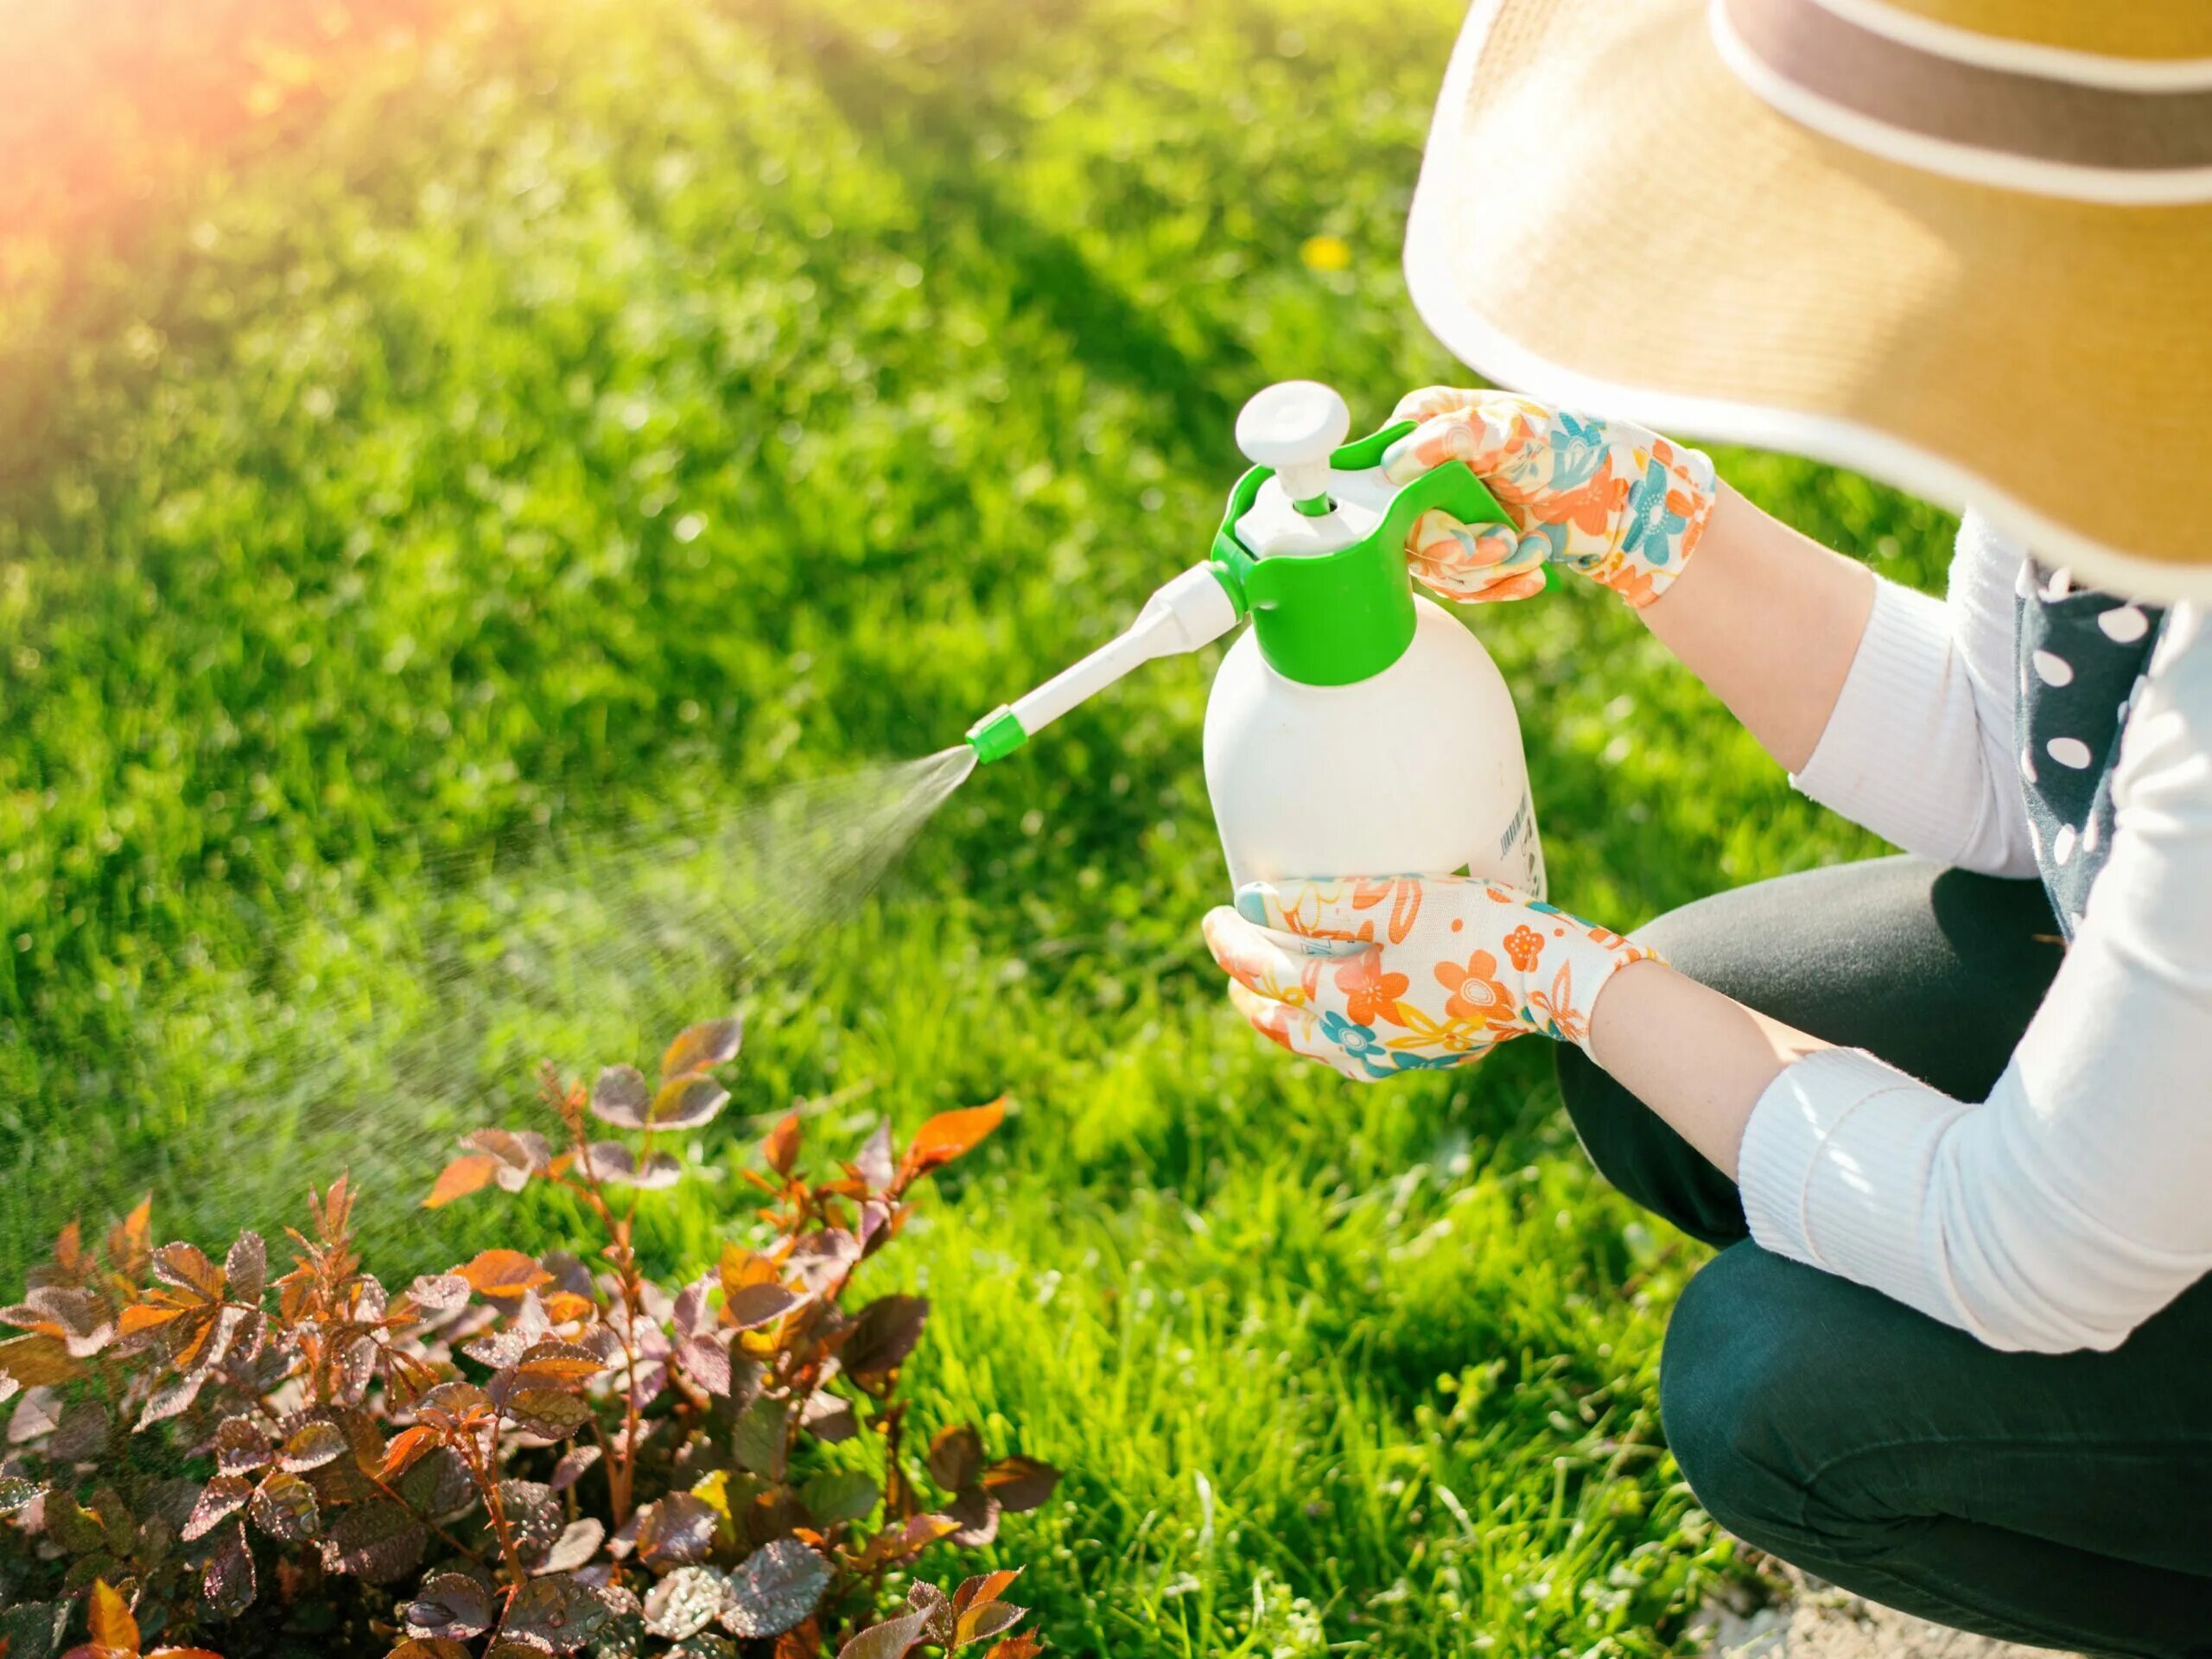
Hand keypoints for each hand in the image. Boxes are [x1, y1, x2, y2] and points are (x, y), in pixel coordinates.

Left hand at [1201, 875, 1658, 1081]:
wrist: (1556, 977)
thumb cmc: (1475, 928)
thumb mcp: (1393, 901)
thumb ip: (1316, 902)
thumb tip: (1249, 902)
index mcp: (1345, 1005)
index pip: (1264, 976)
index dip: (1231, 944)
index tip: (1214, 913)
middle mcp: (1362, 1043)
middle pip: (1282, 1025)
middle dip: (1250, 993)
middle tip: (1233, 961)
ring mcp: (1396, 1057)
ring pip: (1317, 1046)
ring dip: (1286, 1018)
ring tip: (1272, 993)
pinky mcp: (1427, 1054)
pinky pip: (1355, 1051)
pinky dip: (1328, 1030)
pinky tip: (1340, 1012)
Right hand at [1379, 388, 1717, 608]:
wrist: (1621, 501)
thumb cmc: (1572, 448)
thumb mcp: (1517, 431)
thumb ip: (1458, 435)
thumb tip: (1397, 460)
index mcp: (1427, 424)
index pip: (1379, 467)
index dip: (1401, 502)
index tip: (1442, 514)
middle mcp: (1425, 469)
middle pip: (1399, 527)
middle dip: (1454, 546)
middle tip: (1501, 543)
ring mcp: (1442, 513)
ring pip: (1428, 565)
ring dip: (1484, 569)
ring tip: (1529, 553)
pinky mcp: (1463, 551)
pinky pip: (1456, 586)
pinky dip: (1497, 585)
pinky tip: (1532, 573)